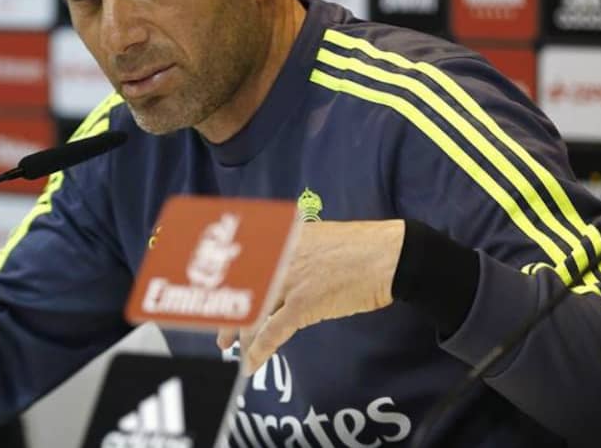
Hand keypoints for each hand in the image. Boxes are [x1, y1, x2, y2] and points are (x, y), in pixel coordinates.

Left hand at [217, 220, 404, 374]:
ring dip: (239, 335)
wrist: (388, 255)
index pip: (238, 260)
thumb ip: (289, 245)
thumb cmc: (357, 246)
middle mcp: (276, 256)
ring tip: (231, 349)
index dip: (221, 282)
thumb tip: (272, 260)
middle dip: (225, 314)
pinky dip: (258, 350)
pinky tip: (250, 364)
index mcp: (277, 237)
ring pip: (251, 312)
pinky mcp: (303, 303)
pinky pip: (272, 331)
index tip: (212, 295)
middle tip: (219, 332)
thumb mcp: (314, 236)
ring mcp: (288, 280)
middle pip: (239, 289)